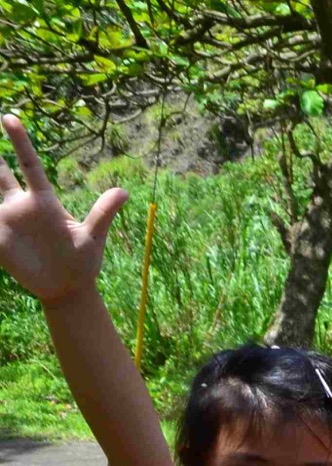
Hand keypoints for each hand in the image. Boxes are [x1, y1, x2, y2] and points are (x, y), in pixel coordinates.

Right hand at [0, 114, 124, 304]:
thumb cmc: (83, 261)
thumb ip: (103, 213)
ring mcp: (7, 221)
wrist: (69, 288)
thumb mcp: (92, 237)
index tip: (9, 117)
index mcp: (44, 201)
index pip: (29, 165)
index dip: (19, 142)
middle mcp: (21, 206)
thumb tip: (125, 191)